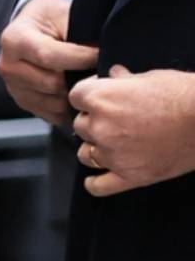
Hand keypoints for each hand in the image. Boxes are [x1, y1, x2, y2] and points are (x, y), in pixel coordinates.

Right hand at [0, 0, 100, 127]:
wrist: (35, 26)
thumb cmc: (51, 18)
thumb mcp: (64, 14)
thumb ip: (79, 33)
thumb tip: (104, 52)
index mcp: (13, 39)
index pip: (49, 56)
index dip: (80, 58)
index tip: (100, 54)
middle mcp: (7, 66)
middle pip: (52, 83)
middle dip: (79, 77)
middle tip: (100, 71)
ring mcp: (13, 87)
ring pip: (54, 102)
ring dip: (76, 94)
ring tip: (91, 80)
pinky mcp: (24, 102)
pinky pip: (52, 114)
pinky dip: (70, 107)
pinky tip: (80, 91)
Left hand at [70, 65, 194, 195]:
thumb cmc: (183, 95)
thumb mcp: (151, 77)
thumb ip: (125, 79)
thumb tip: (114, 74)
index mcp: (102, 98)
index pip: (76, 96)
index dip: (88, 95)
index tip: (99, 96)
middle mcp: (101, 127)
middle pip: (81, 125)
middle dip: (95, 120)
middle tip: (116, 119)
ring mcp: (113, 154)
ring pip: (85, 154)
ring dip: (95, 147)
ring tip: (113, 142)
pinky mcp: (129, 176)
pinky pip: (98, 186)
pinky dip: (95, 183)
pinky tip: (96, 178)